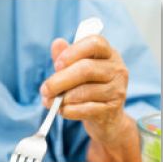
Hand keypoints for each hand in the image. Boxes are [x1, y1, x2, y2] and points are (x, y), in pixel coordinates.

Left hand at [40, 36, 140, 161]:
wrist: (107, 119)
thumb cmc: (88, 89)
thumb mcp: (76, 71)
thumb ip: (65, 58)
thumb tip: (57, 43)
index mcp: (109, 54)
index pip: (95, 43)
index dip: (73, 52)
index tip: (57, 65)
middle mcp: (117, 69)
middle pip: (86, 69)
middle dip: (60, 80)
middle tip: (45, 89)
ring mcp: (117, 90)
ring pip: (84, 92)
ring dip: (62, 99)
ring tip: (49, 102)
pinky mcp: (113, 109)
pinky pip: (86, 109)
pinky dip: (69, 110)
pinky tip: (61, 111)